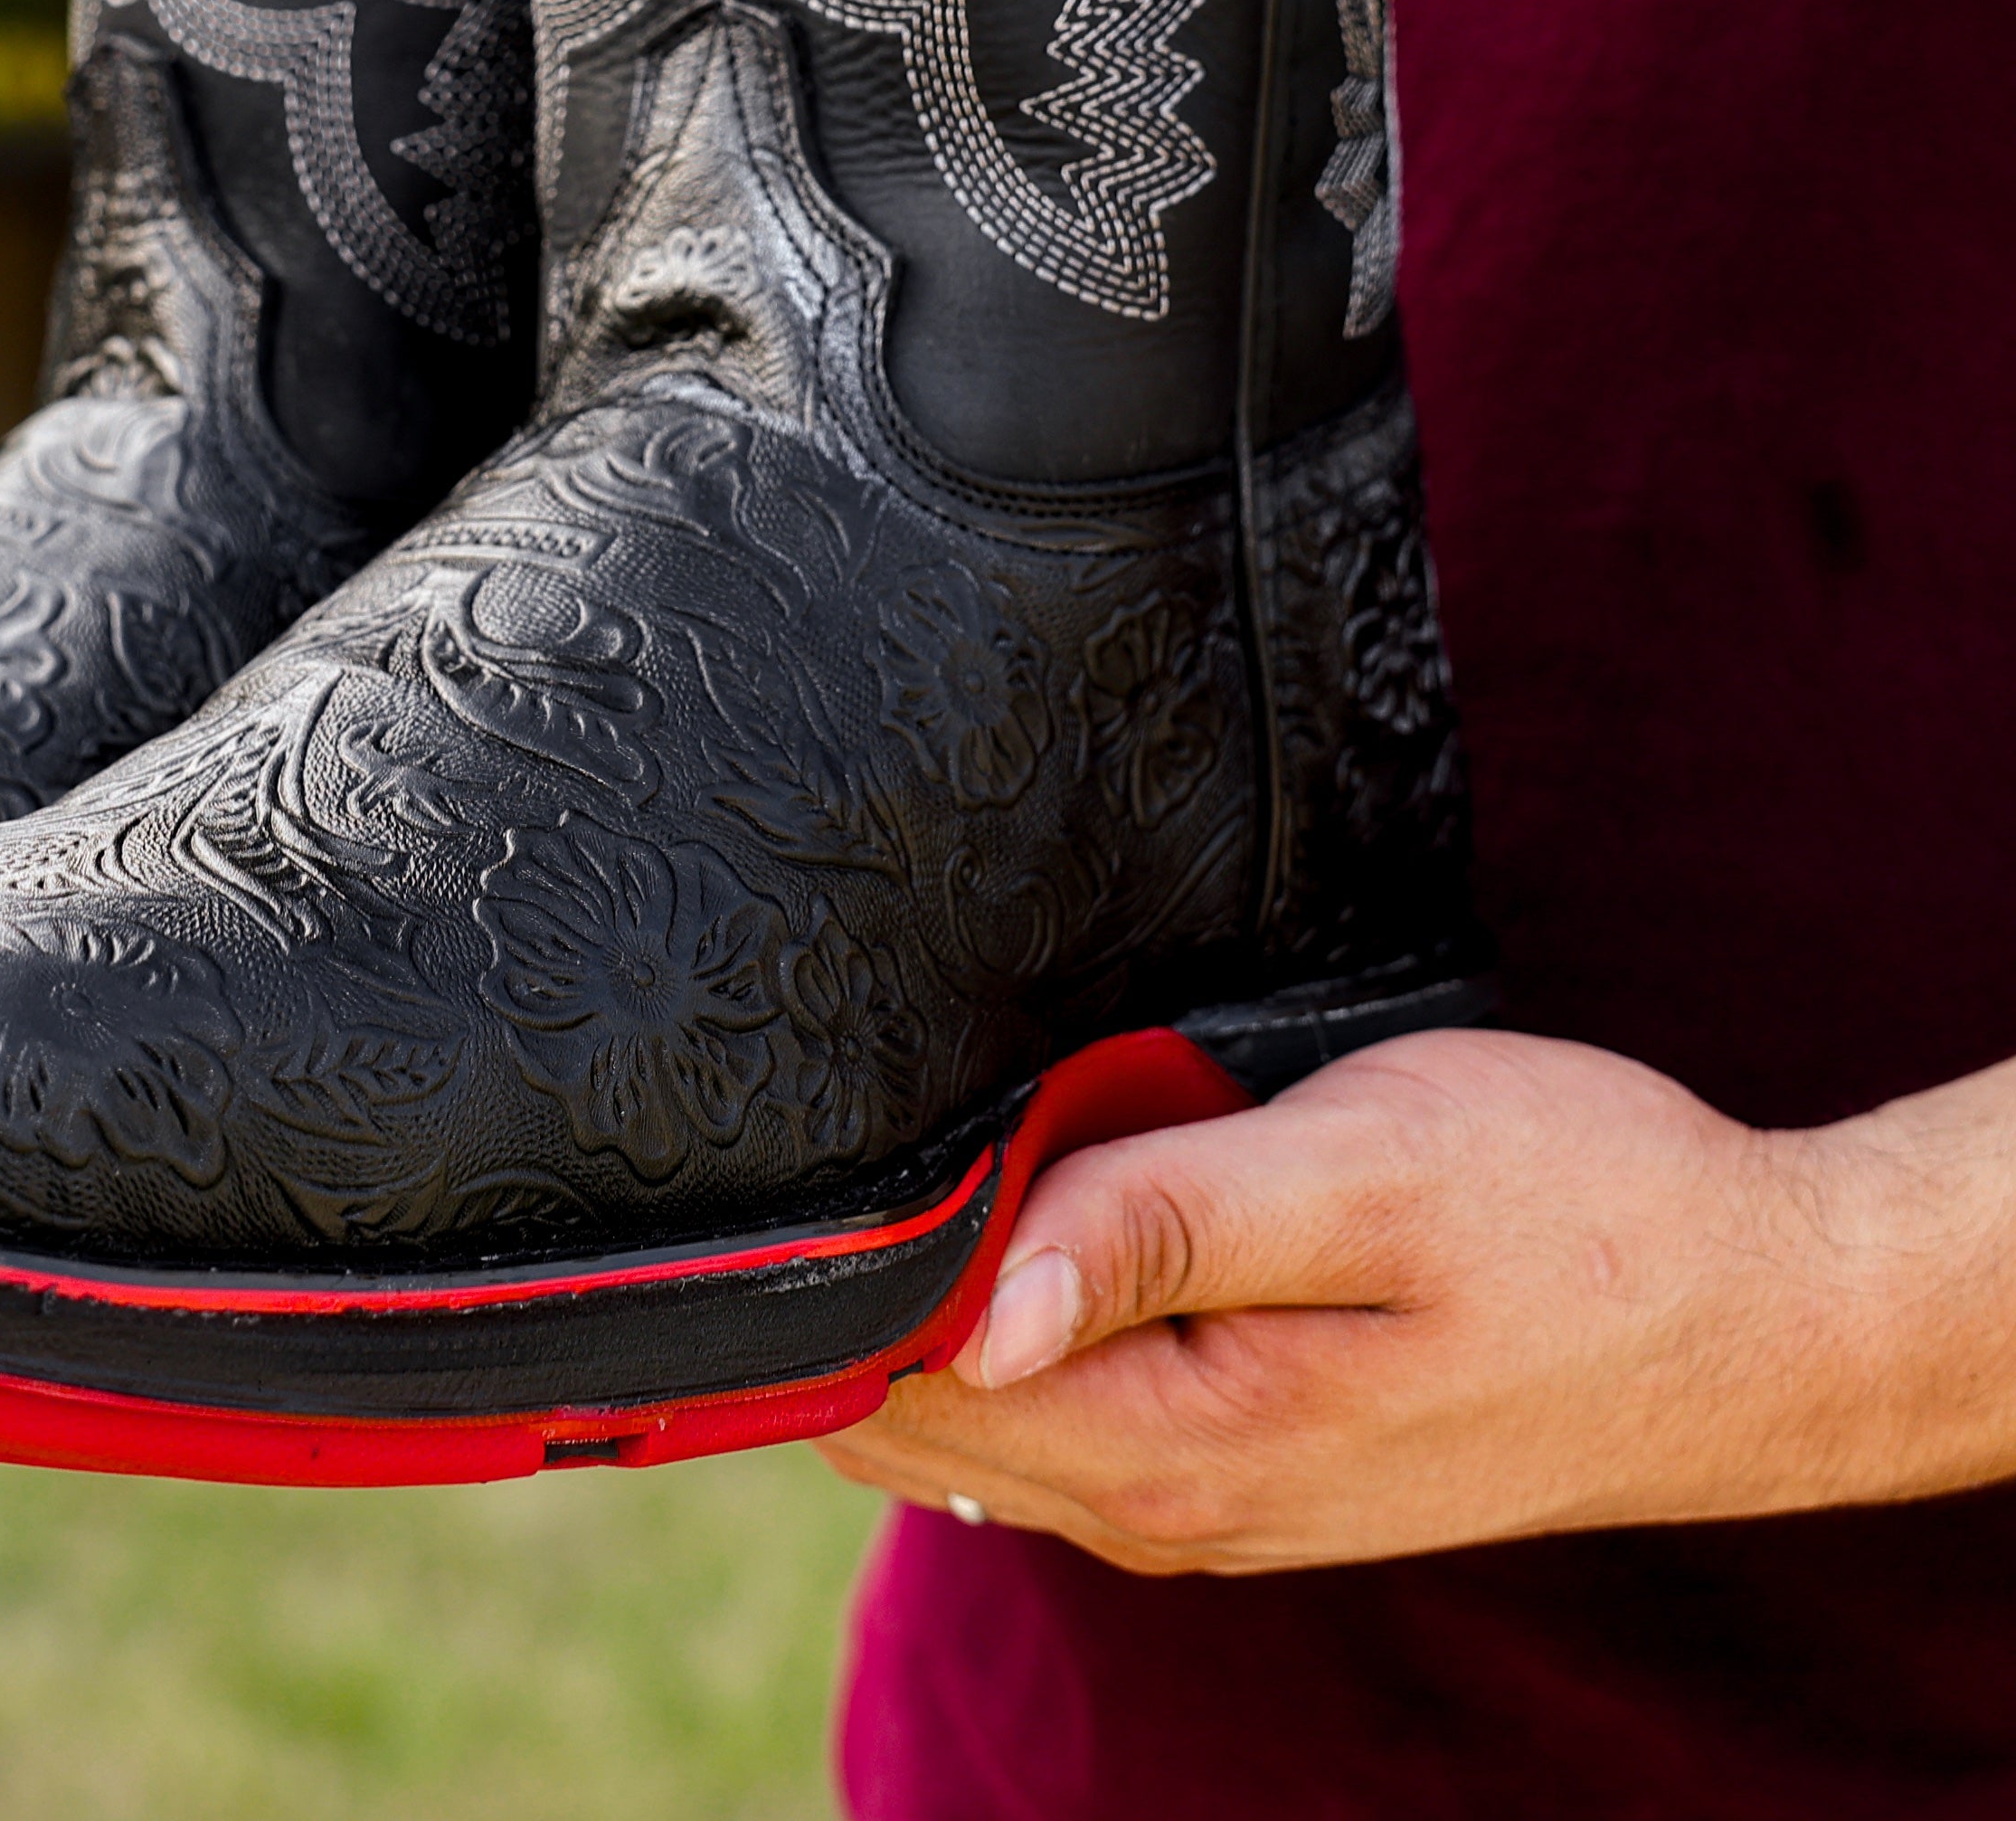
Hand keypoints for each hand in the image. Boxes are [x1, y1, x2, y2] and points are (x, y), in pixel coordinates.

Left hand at [819, 1028, 2015, 1573]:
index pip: (900, 1389)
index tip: (893, 1139)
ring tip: (1041, 1144)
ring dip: (968, 1284)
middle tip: (974, 1119)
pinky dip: (1036, 1307)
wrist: (1763, 1312)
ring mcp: (1207, 1500)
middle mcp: (1171, 1509)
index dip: (864, 1258)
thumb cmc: (1578, 1210)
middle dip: (900, 1270)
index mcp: (1181, 1450)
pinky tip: (1081, 1205)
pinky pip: (1068, 1401)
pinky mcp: (1246, 1462)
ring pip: (980, 1412)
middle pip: (914, 1411)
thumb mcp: (1360, 1173)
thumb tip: (968, 1312)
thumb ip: (1154, 1232)